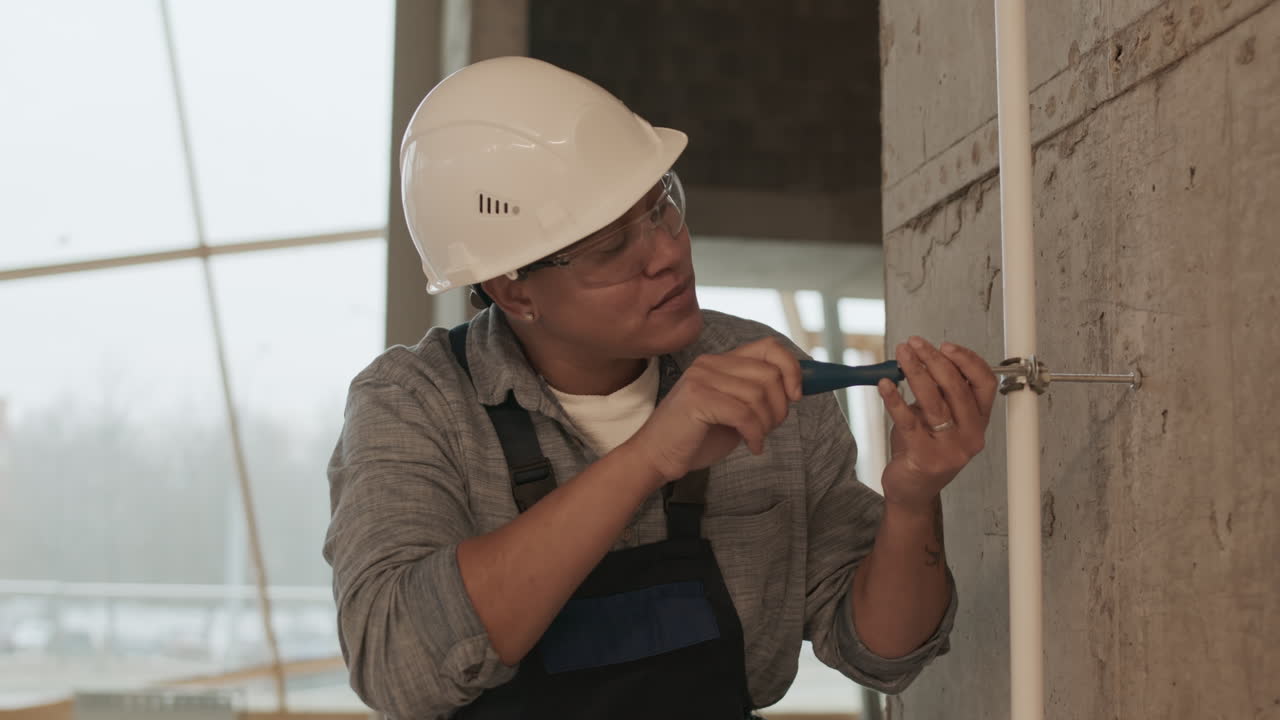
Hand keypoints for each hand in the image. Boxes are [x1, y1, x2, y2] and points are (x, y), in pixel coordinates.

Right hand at [625, 337, 802, 483]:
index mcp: (720, 362)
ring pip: (759, 395)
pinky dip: (755, 434)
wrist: (656, 457)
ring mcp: (702, 378)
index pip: (769, 347)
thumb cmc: (696, 437)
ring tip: (756, 438)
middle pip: (769, 374)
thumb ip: (757, 395)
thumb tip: (797, 387)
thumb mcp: (734, 411)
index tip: (797, 394)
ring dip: (767, 424)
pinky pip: (744, 414)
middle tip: (770, 428)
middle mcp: (710, 363)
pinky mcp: (697, 399)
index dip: (792, 368)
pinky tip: (751, 446)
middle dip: (780, 406)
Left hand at [877, 337, 997, 512]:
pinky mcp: (925, 457)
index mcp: (979, 421)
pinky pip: (908, 421)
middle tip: (914, 344)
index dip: (967, 360)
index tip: (944, 345)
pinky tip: (884, 384)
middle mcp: (971, 435)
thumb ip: (938, 391)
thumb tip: (921, 356)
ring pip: (933, 401)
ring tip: (901, 355)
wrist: (913, 490)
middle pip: (957, 387)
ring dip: (914, 372)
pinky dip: (894, 399)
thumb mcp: (937, 417)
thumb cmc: (923, 449)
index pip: (985, 383)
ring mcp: (951, 449)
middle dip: (933, 360)